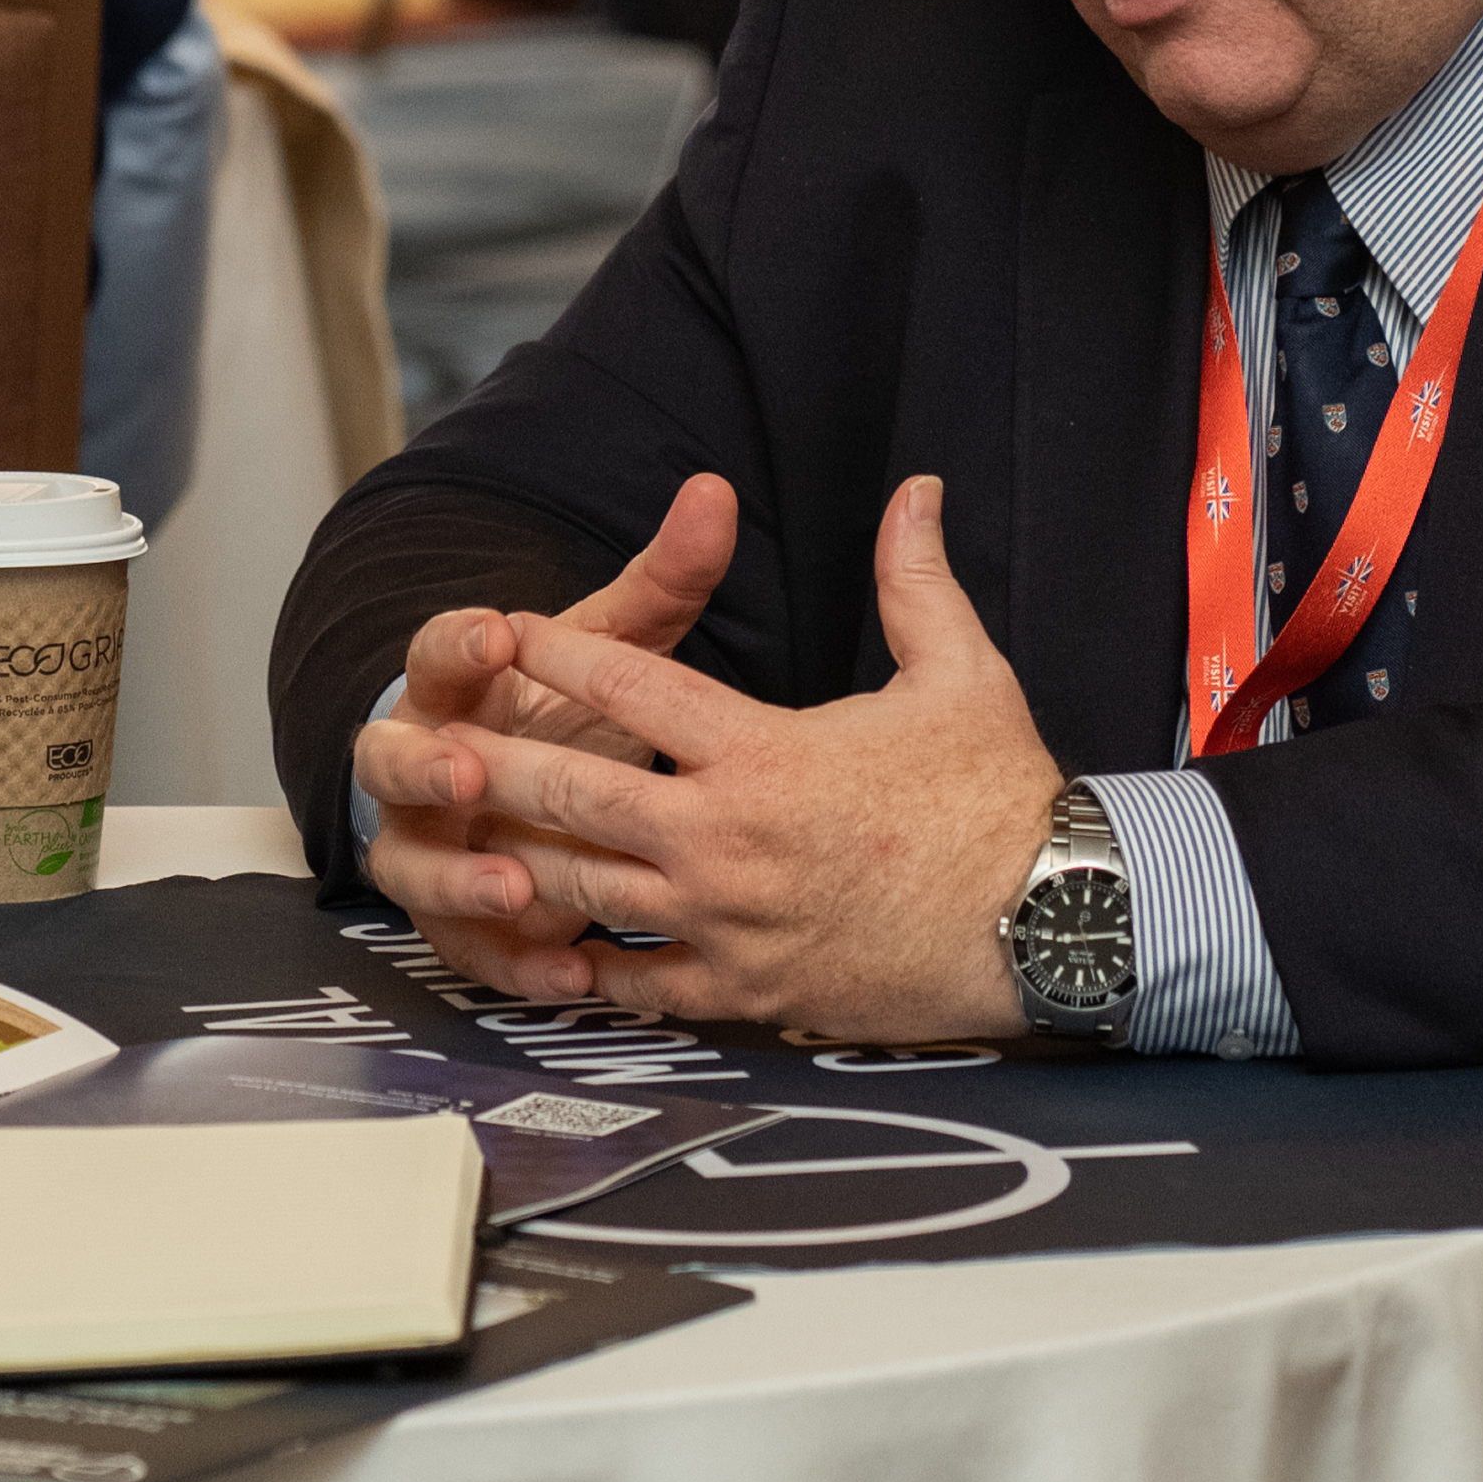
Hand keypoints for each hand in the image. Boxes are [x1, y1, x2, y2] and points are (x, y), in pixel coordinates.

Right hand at [355, 476, 739, 975]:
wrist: (525, 800)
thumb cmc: (561, 712)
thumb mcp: (608, 650)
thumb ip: (660, 582)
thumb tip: (718, 491)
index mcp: (454, 690)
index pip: (434, 656)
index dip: (457, 646)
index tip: (495, 633)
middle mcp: (422, 767)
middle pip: (390, 764)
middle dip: (425, 767)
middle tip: (469, 770)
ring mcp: (428, 848)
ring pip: (412, 867)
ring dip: (458, 875)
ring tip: (516, 881)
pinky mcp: (457, 922)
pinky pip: (469, 950)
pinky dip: (513, 963)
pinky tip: (569, 971)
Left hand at [365, 477, 1059, 1041]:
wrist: (1051, 924)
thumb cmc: (1002, 798)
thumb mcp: (960, 672)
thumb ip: (914, 579)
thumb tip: (915, 490)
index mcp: (763, 751)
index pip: (634, 683)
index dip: (561, 648)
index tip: (506, 628)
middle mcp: (726, 838)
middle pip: (574, 792)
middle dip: (496, 762)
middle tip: (431, 741)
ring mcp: (728, 923)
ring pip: (586, 890)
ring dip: (517, 861)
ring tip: (460, 837)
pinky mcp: (746, 991)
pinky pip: (638, 983)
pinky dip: (584, 966)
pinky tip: (543, 950)